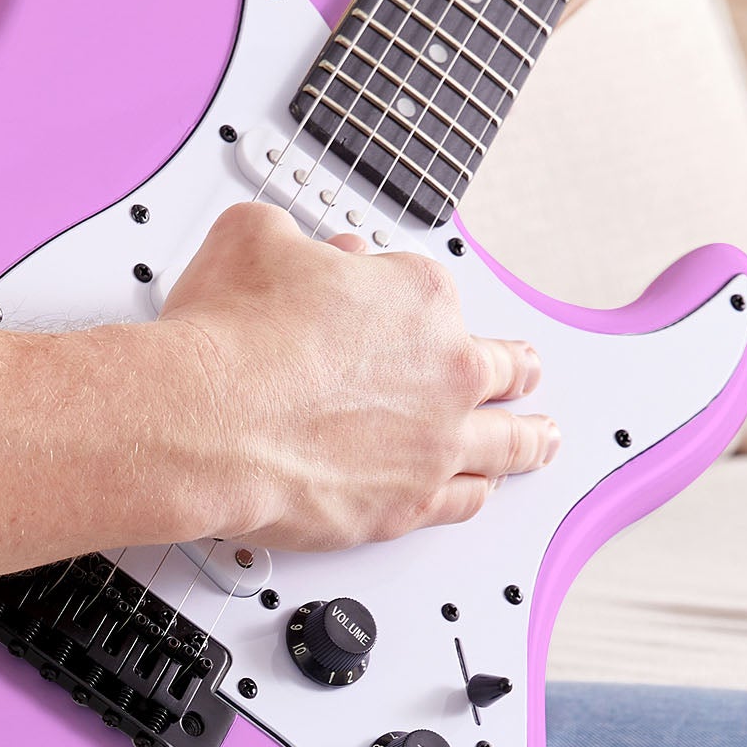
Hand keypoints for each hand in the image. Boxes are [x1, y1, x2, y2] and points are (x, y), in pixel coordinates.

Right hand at [151, 202, 557, 551]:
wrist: (207, 422)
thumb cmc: (226, 340)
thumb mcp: (252, 240)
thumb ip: (289, 240)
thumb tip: (292, 247)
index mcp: (417, 298)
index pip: (435, 299)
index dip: (415, 310)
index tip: (402, 318)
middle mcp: (442, 372)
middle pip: (500, 371)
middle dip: (515, 372)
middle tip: (525, 373)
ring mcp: (431, 444)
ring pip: (504, 444)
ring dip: (527, 440)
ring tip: (539, 440)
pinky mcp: (406, 506)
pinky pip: (464, 502)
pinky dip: (478, 493)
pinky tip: (483, 492)